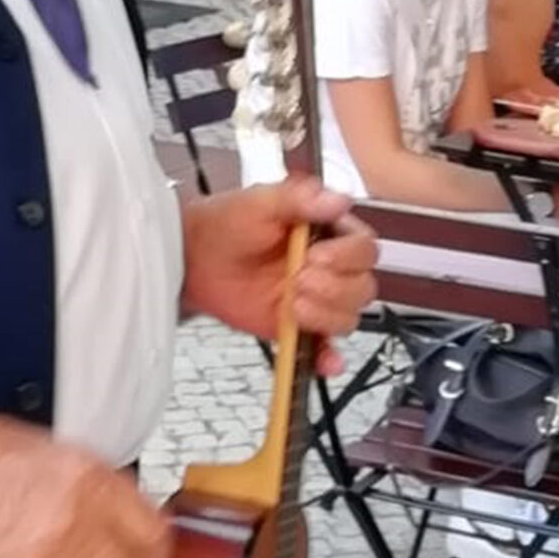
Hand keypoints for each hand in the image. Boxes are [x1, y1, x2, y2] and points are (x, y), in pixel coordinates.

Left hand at [181, 177, 377, 372]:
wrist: (194, 258)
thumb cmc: (227, 224)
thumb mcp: (261, 201)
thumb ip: (299, 198)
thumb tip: (337, 200)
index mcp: (329, 232)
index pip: (363, 248)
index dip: (345, 256)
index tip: (314, 256)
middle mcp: (330, 267)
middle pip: (363, 286)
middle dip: (334, 287)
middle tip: (297, 279)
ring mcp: (316, 299)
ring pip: (349, 317)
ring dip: (325, 315)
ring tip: (292, 302)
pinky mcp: (300, 326)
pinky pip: (325, 348)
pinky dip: (328, 357)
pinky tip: (324, 359)